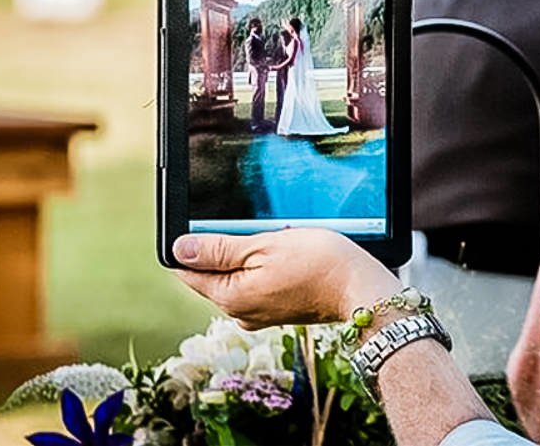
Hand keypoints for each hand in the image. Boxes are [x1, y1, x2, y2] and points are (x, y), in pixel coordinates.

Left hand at [172, 229, 401, 328]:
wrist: (360, 287)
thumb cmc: (318, 263)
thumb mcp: (263, 245)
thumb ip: (218, 249)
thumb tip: (179, 249)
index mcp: (229, 297)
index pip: (188, 271)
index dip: (192, 244)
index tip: (212, 225)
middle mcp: (239, 312)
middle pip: (212, 274)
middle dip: (225, 249)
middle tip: (255, 231)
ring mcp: (258, 314)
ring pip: (236, 277)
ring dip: (248, 256)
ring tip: (276, 242)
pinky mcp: (277, 311)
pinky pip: (256, 284)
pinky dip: (264, 267)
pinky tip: (286, 256)